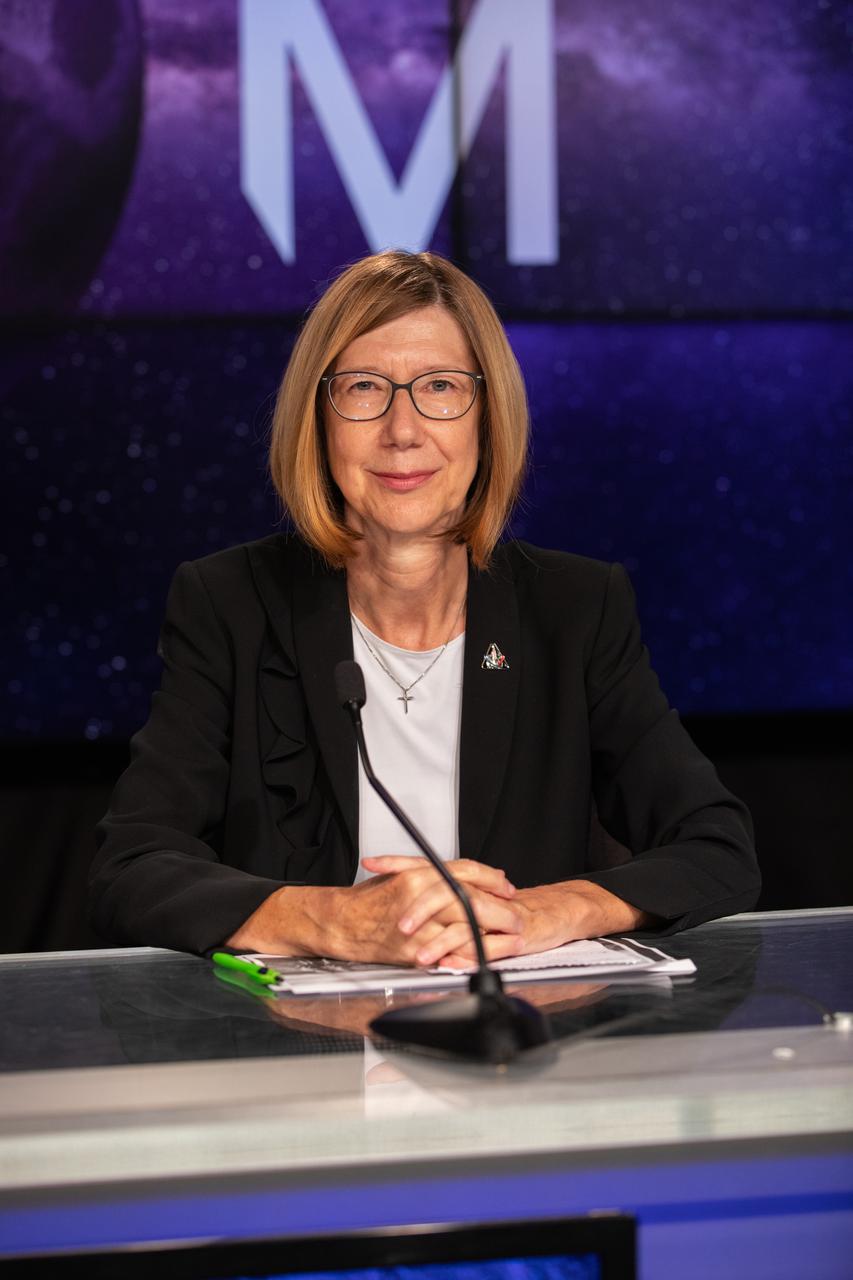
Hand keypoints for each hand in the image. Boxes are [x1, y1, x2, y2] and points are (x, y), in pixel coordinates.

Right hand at [343, 857, 521, 965]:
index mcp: (419, 874)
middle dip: (500, 910)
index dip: (491, 879)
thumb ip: (432, 878)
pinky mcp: (413, 950)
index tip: (506, 888)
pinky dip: (467, 955)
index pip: (466, 871)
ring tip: (506, 939)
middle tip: (516, 918)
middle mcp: (420, 895)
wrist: (340, 923)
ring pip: (466, 928)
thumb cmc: (366, 902)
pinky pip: (450, 954)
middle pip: (472, 900)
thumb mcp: (400, 876)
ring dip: (490, 935)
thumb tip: (464, 880)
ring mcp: (418, 924)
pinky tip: (479, 955)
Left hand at [408, 880, 653, 969]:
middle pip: (442, 888)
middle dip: (416, 905)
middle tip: (395, 921)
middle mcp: (477, 891)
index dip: (400, 862)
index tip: (373, 864)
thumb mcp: (467, 903)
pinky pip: (482, 945)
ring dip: (436, 938)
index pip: (427, 865)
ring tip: (415, 954)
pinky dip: (462, 955)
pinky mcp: (510, 934)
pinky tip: (447, 965)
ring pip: (461, 919)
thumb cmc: (507, 913)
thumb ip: (439, 903)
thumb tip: (399, 902)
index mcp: (463, 881)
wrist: (553, 916)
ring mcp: (493, 911)